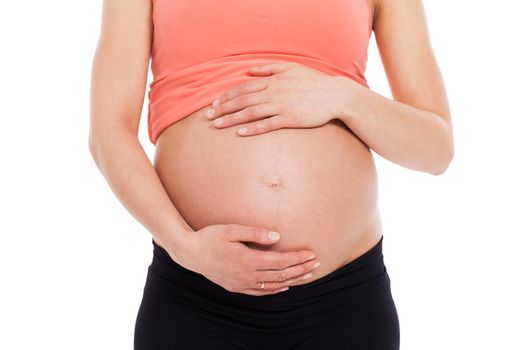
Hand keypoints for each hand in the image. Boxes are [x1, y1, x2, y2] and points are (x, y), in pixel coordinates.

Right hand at [175, 224, 319, 295]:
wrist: (190, 254)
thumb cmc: (210, 237)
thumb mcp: (231, 230)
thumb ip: (255, 233)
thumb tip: (276, 237)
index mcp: (248, 260)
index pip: (280, 261)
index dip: (297, 258)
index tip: (311, 254)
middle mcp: (247, 275)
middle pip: (281, 275)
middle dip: (300, 269)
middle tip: (316, 263)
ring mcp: (242, 283)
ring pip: (273, 285)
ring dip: (292, 280)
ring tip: (307, 274)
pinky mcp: (236, 287)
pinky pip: (260, 291)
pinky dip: (275, 289)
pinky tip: (284, 287)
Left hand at [206, 61, 347, 135]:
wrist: (335, 95)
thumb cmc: (313, 82)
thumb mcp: (292, 68)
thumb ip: (269, 68)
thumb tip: (249, 70)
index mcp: (274, 80)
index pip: (244, 87)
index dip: (227, 96)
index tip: (214, 104)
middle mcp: (275, 92)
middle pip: (243, 100)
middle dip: (224, 109)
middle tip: (209, 117)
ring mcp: (282, 106)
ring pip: (251, 112)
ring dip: (233, 119)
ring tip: (218, 125)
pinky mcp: (291, 119)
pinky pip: (268, 125)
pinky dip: (253, 129)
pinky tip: (241, 133)